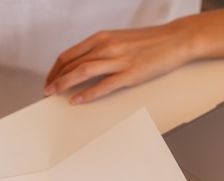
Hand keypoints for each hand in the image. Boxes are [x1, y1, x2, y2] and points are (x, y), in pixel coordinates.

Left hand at [45, 20, 193, 103]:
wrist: (176, 39)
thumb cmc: (150, 41)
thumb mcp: (121, 40)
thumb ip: (103, 50)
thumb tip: (86, 63)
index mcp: (103, 37)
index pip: (69, 54)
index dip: (56, 69)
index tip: (50, 79)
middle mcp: (107, 46)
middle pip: (72, 63)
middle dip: (55, 78)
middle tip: (46, 91)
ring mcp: (119, 60)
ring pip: (82, 71)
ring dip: (64, 84)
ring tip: (53, 95)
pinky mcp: (130, 74)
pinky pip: (104, 85)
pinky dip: (88, 93)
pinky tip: (78, 100)